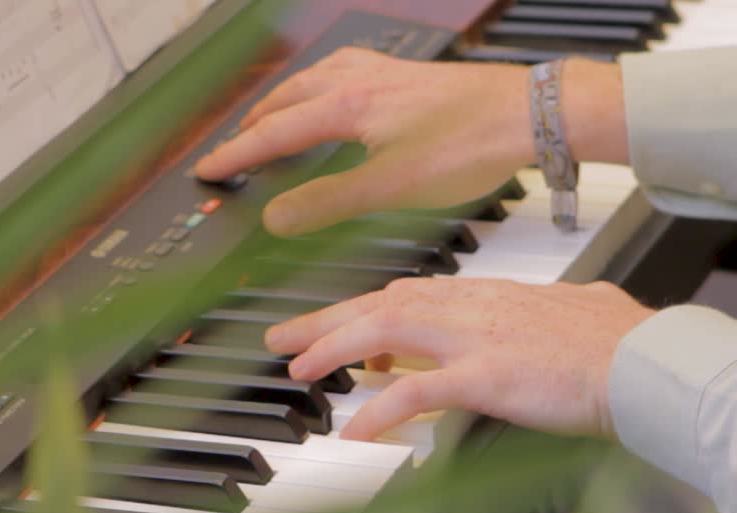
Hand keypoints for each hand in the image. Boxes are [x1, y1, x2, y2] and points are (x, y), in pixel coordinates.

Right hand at [195, 49, 626, 236]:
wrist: (529, 114)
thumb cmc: (470, 146)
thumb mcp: (391, 187)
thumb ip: (328, 202)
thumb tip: (276, 217)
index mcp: (346, 106)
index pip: (272, 134)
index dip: (235, 156)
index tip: (206, 171)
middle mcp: (359, 81)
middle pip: (286, 100)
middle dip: (252, 127)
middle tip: (230, 152)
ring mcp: (384, 73)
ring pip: (314, 80)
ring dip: (284, 101)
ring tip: (270, 119)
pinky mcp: (407, 76)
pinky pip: (346, 71)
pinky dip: (322, 85)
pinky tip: (336, 93)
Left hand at [264, 278, 654, 439]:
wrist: (652, 362)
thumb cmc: (621, 345)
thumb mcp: (568, 315)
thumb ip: (533, 319)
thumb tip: (524, 326)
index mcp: (493, 296)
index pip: (410, 294)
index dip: (363, 308)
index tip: (332, 324)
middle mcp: (477, 307)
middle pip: (384, 304)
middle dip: (328, 321)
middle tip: (286, 340)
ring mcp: (480, 338)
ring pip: (387, 329)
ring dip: (338, 349)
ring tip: (302, 370)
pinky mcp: (489, 376)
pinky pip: (419, 389)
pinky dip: (381, 408)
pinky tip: (356, 429)